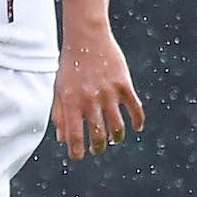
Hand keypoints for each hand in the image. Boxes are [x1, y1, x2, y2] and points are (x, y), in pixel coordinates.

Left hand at [52, 25, 145, 159]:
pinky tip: (136, 127)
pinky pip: (135, 108)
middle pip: (97, 134)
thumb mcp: (58, 88)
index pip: (74, 134)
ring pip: (117, 125)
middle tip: (97, 149)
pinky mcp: (123, 85)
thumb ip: (58, 114)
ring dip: (116, 136)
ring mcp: (108, 93)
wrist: (86, 38)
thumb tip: (62, 139)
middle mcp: (89, 99)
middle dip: (98, 146)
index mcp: (70, 101)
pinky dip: (137, 121)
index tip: (78, 157)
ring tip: (113, 139)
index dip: (76, 150)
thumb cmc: (69, 65)